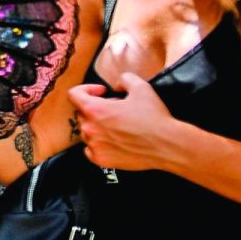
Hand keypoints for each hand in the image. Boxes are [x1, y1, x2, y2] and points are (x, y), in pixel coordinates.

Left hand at [68, 74, 182, 170]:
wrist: (167, 145)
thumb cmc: (153, 117)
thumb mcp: (141, 87)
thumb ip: (123, 79)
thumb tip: (116, 86)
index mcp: (95, 110)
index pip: (73, 94)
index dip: (86, 89)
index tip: (101, 92)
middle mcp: (90, 129)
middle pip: (82, 113)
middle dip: (97, 108)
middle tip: (117, 109)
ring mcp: (94, 146)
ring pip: (87, 131)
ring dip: (98, 125)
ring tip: (119, 125)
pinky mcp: (101, 160)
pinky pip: (90, 149)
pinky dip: (98, 142)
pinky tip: (114, 139)